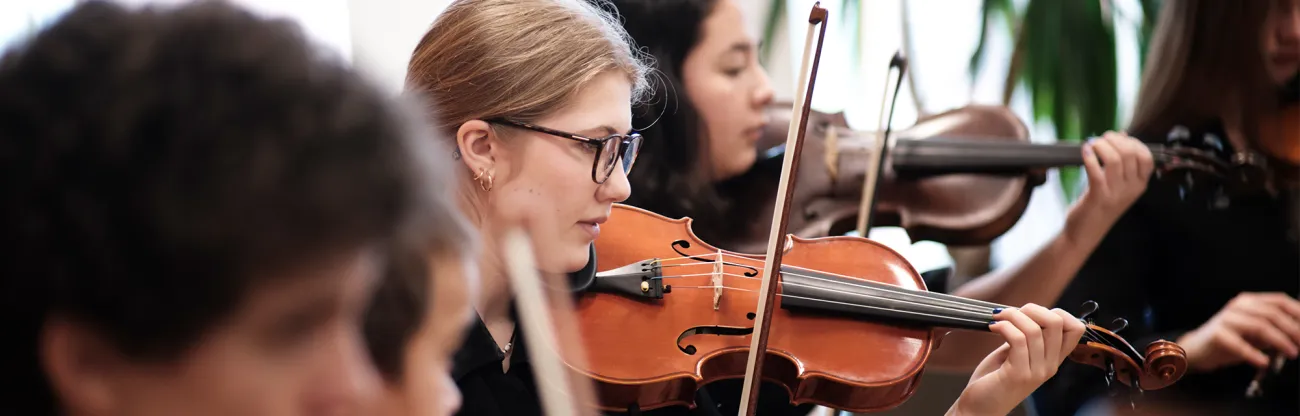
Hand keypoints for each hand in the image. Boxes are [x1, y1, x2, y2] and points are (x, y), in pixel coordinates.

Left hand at [947, 304, 1085, 415]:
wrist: (980, 408)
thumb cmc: (994, 379)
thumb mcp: (1016, 354)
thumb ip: (1026, 337)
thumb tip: (1027, 311)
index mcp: (1052, 359)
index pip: (1076, 328)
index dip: (1057, 312)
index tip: (1032, 313)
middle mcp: (1049, 365)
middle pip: (1056, 323)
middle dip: (1031, 309)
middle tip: (1010, 313)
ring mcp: (1036, 371)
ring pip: (1034, 329)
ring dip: (1012, 316)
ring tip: (997, 319)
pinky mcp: (1018, 374)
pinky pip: (1018, 340)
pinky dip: (1004, 326)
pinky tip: (993, 327)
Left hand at [1077, 131, 1153, 217]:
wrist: (1084, 234)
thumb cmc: (1099, 205)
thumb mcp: (1116, 184)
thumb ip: (1121, 162)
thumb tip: (1123, 134)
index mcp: (1139, 185)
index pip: (1146, 157)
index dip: (1132, 142)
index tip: (1118, 137)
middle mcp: (1131, 189)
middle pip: (1129, 154)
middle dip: (1114, 140)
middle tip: (1102, 138)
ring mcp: (1116, 193)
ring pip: (1114, 159)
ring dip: (1101, 145)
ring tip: (1092, 143)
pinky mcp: (1098, 196)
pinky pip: (1096, 170)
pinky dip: (1089, 156)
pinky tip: (1084, 150)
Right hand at [1176, 292, 1299, 372]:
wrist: (1197, 350)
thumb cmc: (1230, 341)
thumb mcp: (1256, 333)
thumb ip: (1275, 330)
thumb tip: (1298, 336)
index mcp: (1249, 301)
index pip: (1279, 301)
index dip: (1298, 313)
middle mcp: (1238, 306)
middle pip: (1272, 314)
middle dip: (1293, 330)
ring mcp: (1226, 319)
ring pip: (1259, 326)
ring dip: (1280, 341)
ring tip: (1292, 353)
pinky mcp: (1217, 334)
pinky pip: (1239, 344)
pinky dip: (1254, 354)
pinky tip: (1264, 362)